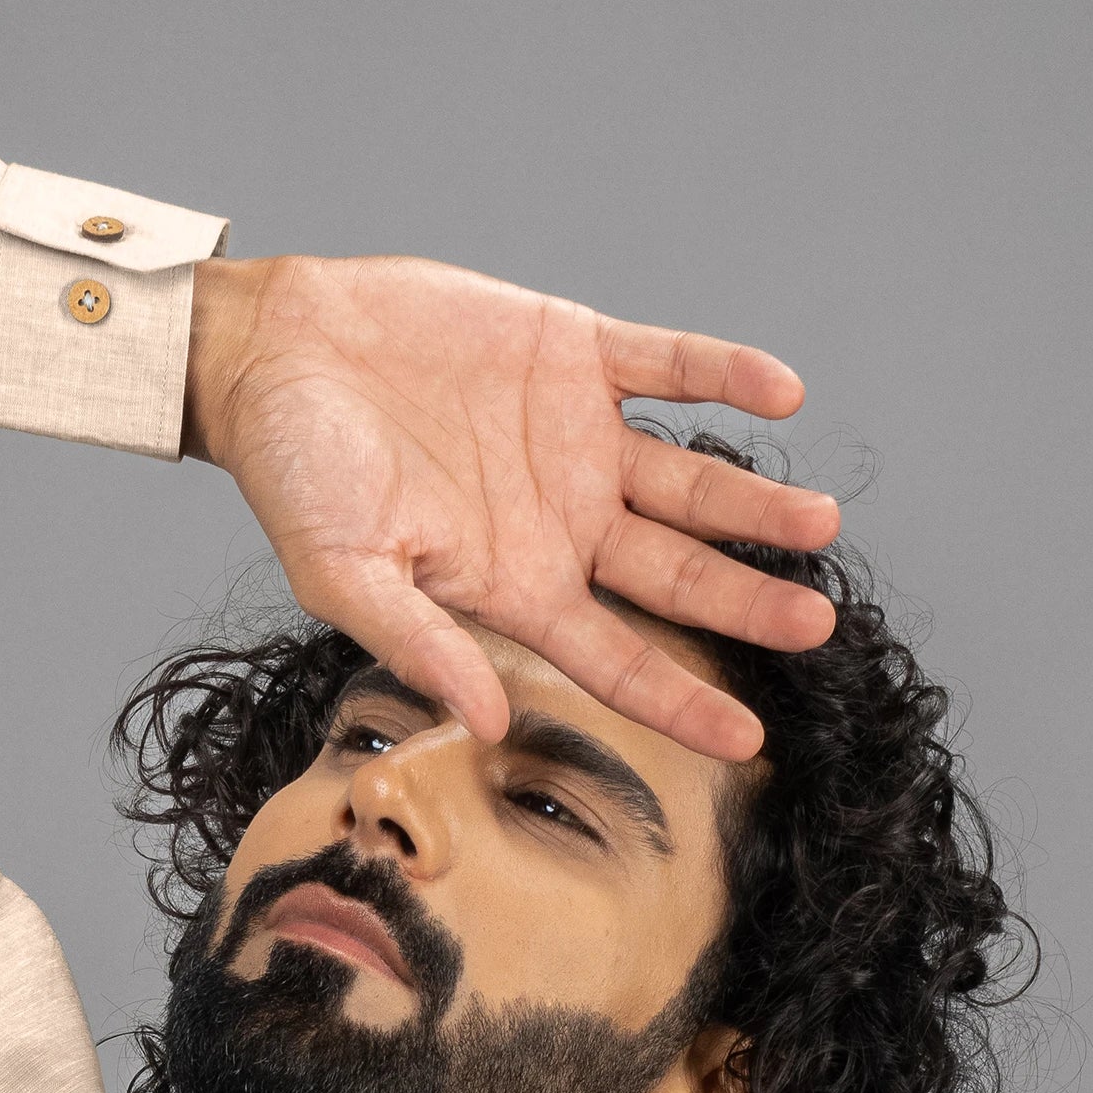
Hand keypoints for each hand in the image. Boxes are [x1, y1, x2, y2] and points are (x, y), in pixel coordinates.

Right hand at [181, 255, 840, 760]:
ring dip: (755, 502)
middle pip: (675, 576)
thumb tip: (490, 724)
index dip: (681, 701)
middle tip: (816, 621)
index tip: (748, 739)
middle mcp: (558, 520)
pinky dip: (724, 376)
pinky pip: (669, 364)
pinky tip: (781, 392)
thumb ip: (420, 643)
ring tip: (819, 522)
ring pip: (690, 479)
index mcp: (511, 585)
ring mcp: (572, 437)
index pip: (615, 660)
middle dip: (747, 601)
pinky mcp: (570, 353)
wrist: (273, 355)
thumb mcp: (343, 575)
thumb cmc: (292, 476)